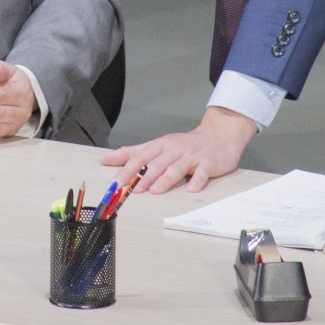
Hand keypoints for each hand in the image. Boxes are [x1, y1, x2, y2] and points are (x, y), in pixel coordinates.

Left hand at [101, 106, 259, 193]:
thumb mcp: (157, 145)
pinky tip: (192, 188)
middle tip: (132, 189)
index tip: (116, 182)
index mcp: (160, 146)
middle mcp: (174, 150)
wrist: (218, 135)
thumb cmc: (184, 144)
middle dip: (143, 176)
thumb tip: (106, 159)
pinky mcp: (208, 163)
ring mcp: (191, 156)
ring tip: (155, 190)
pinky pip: (202, 172)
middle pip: (157, 163)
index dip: (127, 170)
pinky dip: (197, 180)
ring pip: (177, 167)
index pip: (140, 158)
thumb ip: (132, 153)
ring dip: (166, 179)